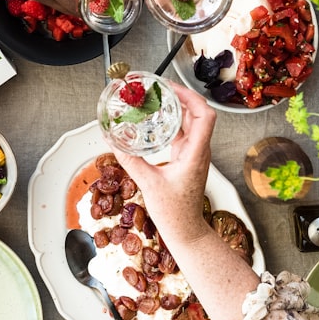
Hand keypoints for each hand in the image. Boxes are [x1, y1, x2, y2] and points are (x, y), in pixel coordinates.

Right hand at [113, 85, 216, 244]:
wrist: (186, 231)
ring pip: (192, 122)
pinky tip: (157, 119)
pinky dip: (173, 122)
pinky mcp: (187, 159)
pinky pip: (184, 133)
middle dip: (181, 96)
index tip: (171, 88)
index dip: (190, 96)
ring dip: (178, 107)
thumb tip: (114, 142)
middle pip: (198, 113)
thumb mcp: (149, 185)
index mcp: (196, 154)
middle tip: (160, 88)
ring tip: (157, 98)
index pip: (204, 115)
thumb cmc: (175, 214)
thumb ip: (131, 161)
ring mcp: (194, 154)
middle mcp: (199, 150)